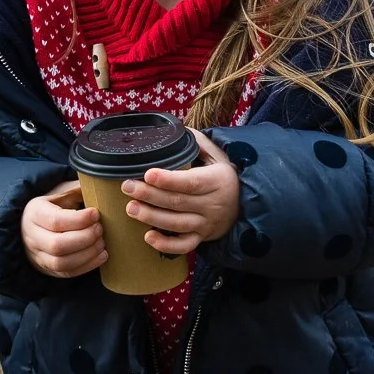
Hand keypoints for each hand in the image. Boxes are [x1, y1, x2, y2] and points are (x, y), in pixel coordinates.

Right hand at [22, 178, 105, 277]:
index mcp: (34, 213)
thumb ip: (77, 189)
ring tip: (102, 242)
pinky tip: (101, 255)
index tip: (96, 213)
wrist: (32, 225)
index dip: (79, 220)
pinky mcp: (47, 268)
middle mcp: (32, 236)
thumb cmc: (52, 206)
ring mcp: (38, 255)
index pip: (55, 221)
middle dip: (85, 238)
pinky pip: (67, 273)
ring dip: (87, 254)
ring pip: (62, 262)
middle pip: (58, 245)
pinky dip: (87, 266)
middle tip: (100, 229)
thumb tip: (101, 183)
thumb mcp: (60, 192)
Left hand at [125, 130, 240, 254]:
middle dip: (150, 195)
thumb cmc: (225, 176)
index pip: (191, 182)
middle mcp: (212, 205)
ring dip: (151, 217)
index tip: (148, 173)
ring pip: (177, 224)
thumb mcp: (219, 156)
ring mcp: (206, 224)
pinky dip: (166, 245)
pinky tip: (148, 237)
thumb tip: (176, 127)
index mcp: (216, 181)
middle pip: (178, 202)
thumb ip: (199, 142)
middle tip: (127, 187)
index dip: (169, 180)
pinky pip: (184, 246)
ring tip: (131, 208)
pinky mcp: (201, 238)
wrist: (245, 205)